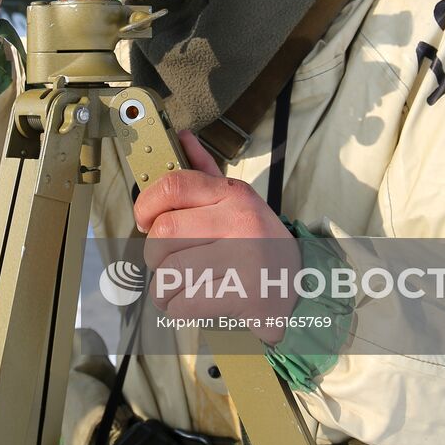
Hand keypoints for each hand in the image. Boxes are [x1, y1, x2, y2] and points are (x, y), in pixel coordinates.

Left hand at [133, 132, 300, 344]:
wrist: (300, 286)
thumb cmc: (258, 242)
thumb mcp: (238, 202)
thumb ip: (206, 172)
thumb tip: (182, 137)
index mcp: (234, 194)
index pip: (173, 186)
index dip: (146, 204)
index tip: (143, 221)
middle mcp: (240, 221)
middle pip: (163, 234)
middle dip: (154, 255)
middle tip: (166, 262)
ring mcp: (244, 258)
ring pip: (169, 272)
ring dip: (163, 286)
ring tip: (179, 285)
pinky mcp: (244, 294)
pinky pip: (184, 302)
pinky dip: (177, 307)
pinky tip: (191, 302)